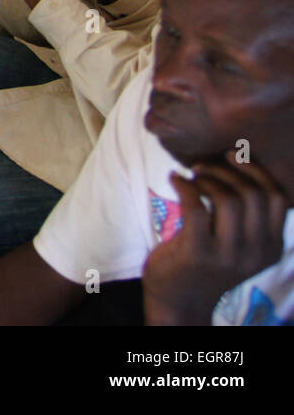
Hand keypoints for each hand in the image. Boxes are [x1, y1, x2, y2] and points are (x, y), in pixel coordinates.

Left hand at [142, 153, 287, 324]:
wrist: (180, 298)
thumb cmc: (207, 260)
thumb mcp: (240, 242)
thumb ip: (247, 215)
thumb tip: (238, 160)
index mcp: (271, 247)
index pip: (277, 197)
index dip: (256, 170)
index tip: (232, 155)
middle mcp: (256, 253)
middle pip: (253, 194)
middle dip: (226, 170)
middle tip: (203, 166)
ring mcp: (228, 255)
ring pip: (227, 198)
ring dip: (206, 178)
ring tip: (191, 177)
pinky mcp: (198, 252)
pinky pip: (196, 205)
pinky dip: (184, 185)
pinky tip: (175, 180)